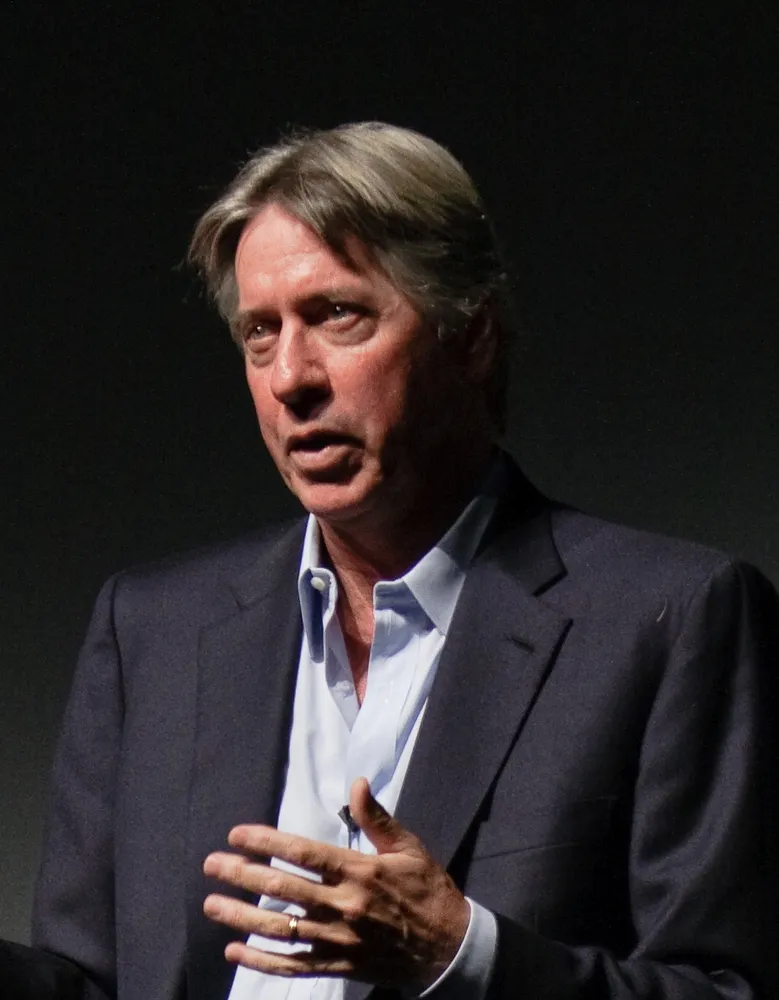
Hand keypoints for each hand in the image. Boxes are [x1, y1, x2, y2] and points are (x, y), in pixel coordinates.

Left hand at [202, 777, 469, 989]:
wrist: (449, 948)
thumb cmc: (427, 889)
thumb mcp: (408, 847)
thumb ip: (377, 817)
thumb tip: (356, 784)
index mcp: (360, 872)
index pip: (304, 853)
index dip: (267, 843)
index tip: (238, 834)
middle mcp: (344, 907)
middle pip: (283, 890)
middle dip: (242, 875)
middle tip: (212, 864)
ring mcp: (339, 940)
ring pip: (280, 929)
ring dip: (241, 917)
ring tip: (212, 905)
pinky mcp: (338, 966)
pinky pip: (293, 966)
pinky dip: (261, 961)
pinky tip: (236, 951)